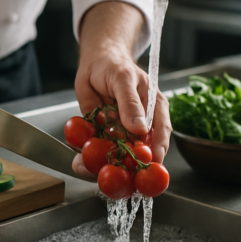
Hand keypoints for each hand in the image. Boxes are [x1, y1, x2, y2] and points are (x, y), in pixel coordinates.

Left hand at [73, 1, 171, 170]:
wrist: (97, 61)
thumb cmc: (112, 65)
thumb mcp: (121, 79)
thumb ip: (130, 103)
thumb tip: (140, 129)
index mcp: (154, 109)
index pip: (159, 137)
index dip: (153, 157)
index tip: (144, 171)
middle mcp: (142, 124)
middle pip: (140, 153)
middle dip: (127, 169)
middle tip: (114, 180)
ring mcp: (123, 131)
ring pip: (119, 155)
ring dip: (104, 166)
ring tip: (90, 170)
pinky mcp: (106, 134)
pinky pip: (100, 149)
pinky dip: (90, 158)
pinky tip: (81, 163)